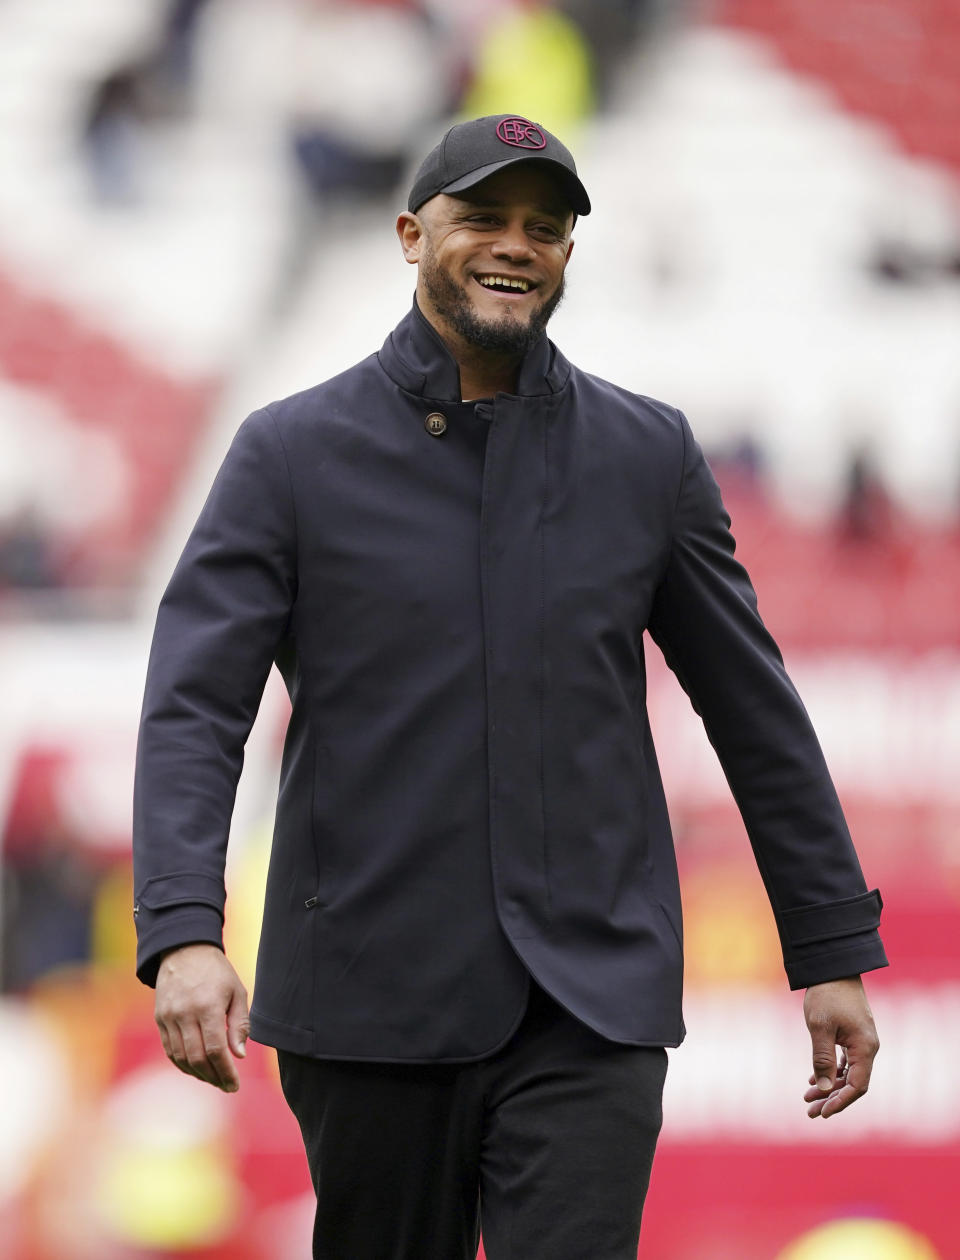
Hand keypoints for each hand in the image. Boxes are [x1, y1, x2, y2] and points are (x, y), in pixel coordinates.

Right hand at [155, 943, 249, 1091]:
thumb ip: (239, 1024)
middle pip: (197, 1058)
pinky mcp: (160, 1019)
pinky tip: (197, 1068)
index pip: (215, 1050)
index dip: (225, 1072)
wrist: (184, 950)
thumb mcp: (237, 991)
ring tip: (214, 1079)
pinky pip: (170, 1050)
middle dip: (213, 1077)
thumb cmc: (217, 972)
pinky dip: (183, 1064)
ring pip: (181, 1058)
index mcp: (207, 1006)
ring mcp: (169, 1018)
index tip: (235, 1084)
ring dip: (198, 1074)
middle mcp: (185, 1014)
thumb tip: (239, 1055)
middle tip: (226, 1086)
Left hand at [802, 975, 877, 1118]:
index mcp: (865, 1048)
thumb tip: (824, 1089)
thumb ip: (822, 1059)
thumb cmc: (826, 996)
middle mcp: (867, 1047)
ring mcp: (861, 1041)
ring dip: (830, 1087)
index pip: (857, 1086)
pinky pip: (845, 1061)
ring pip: (848, 1073)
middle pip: (853, 1083)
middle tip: (811, 1112)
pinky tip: (815, 1080)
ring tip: (808, 1099)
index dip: (841, 1102)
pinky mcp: (853, 1035)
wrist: (833, 968)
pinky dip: (832, 1071)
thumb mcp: (820, 1027)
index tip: (823, 1113)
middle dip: (832, 1099)